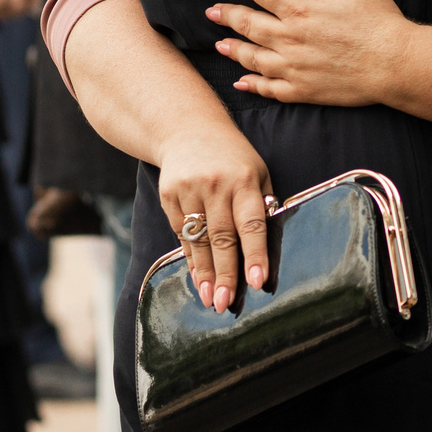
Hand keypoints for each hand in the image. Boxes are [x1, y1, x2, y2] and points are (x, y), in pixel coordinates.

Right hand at [154, 118, 274, 311]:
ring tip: (211, 299)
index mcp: (245, 180)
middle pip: (222, 238)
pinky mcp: (169, 195)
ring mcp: (190, 190)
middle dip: (225, 274)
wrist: (187, 127)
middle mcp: (217, 185)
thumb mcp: (257, 171)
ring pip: (198, 240)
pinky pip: (181, 234)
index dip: (255, 254)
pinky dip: (190, 259)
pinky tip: (198, 278)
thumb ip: (261, 205)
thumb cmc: (232, 157)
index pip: (252, 223)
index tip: (257, 281)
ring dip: (205, 273)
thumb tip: (263, 247)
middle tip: (226, 304)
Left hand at [205, 0, 411, 107]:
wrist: (396, 65)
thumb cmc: (380, 21)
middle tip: (211, 11)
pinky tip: (241, 82)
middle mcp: (291, 39)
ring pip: (254, 58)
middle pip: (248, 24)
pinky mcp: (303, 90)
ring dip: (234, 50)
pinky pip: (270, 89)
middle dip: (227, 15)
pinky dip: (253, 85)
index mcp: (301, 9)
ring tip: (220, 45)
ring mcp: (295, 67)